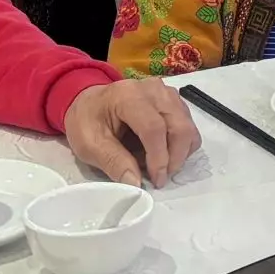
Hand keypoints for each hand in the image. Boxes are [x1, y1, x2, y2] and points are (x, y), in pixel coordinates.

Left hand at [63, 78, 199, 185]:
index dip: (159, 158)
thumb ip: (113, 162)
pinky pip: (188, 124)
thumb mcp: (89, 144)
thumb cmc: (86, 121)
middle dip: (175, 157)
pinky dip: (182, 144)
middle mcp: (153, 90)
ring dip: (180, 152)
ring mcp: (166, 93)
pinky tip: (163, 152)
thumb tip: (136, 184)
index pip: (154, 128)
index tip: (156, 180)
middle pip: (179, 125)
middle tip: (160, 178)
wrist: (89, 101)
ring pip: (188, 125)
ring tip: (160, 165)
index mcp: (128, 96)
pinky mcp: (173, 100)